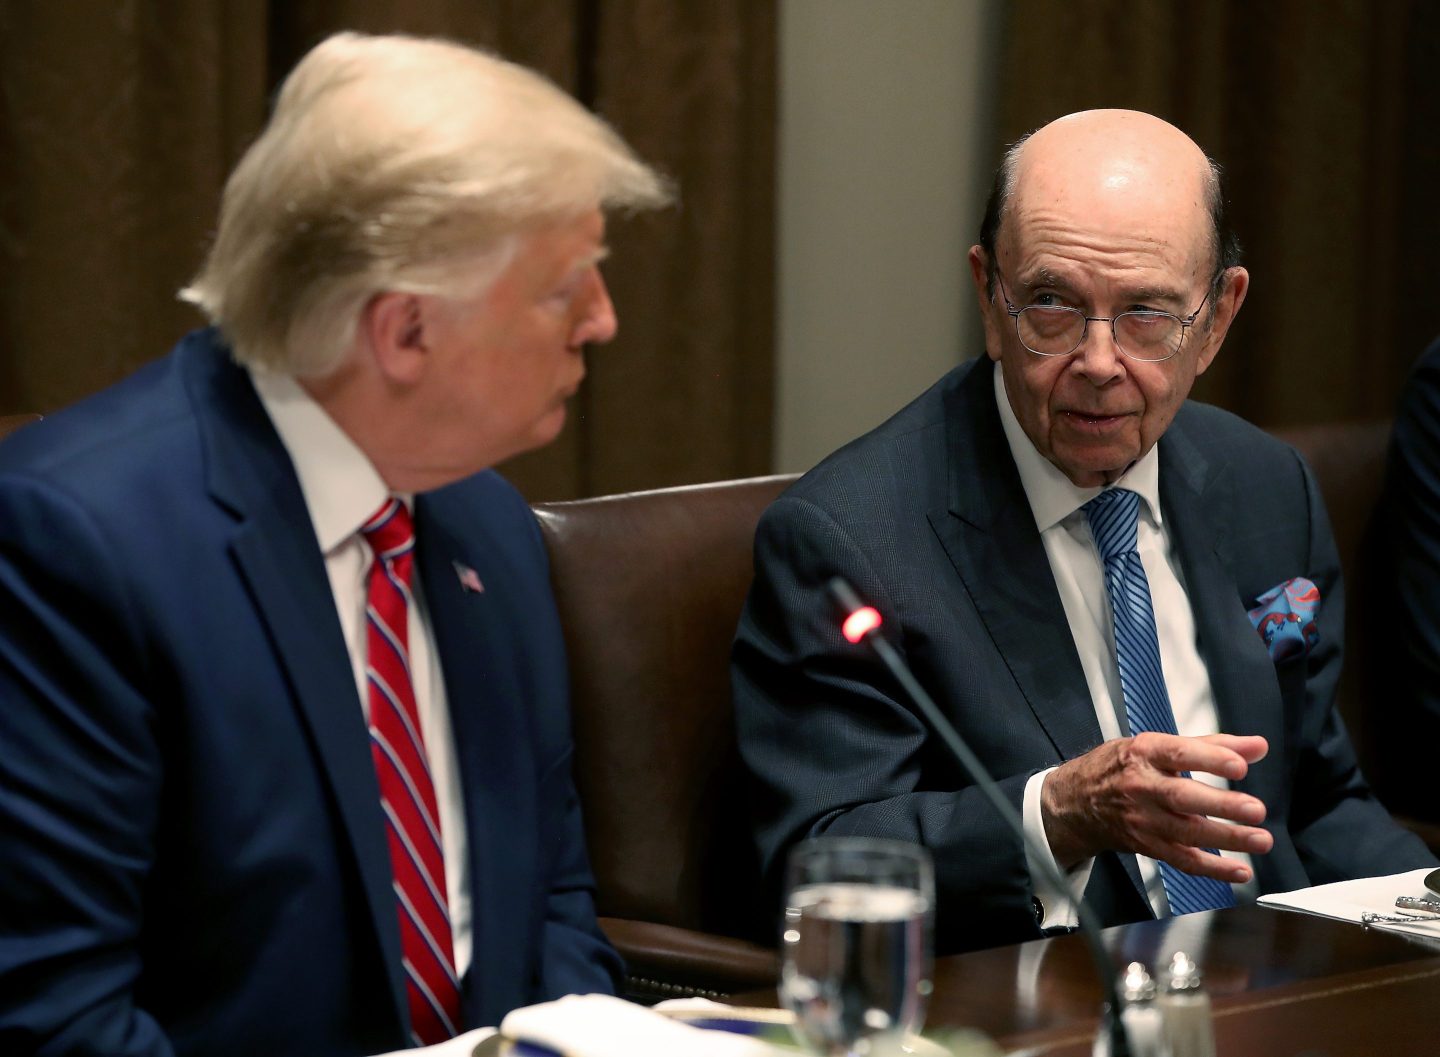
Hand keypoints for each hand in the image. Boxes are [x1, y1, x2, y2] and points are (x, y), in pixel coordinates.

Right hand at [1040, 732, 1272, 880]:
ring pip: (1186, 832)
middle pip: (1182, 797)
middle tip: (1255, 809)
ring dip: (1226, 839)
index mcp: (1144, 753)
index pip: (1178, 753)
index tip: (1239, 766)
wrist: (1076, 802)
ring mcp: (1143, 820)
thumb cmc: (1119, 768)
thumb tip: (1256, 747)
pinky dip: (1213, 869)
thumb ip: (1209, 746)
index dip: (1210, 759)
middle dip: (1221, 805)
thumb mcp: (1154, 745)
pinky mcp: (1148, 845)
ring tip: (1261, 840)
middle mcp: (1141, 787)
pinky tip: (1240, 870)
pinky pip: (1183, 860)